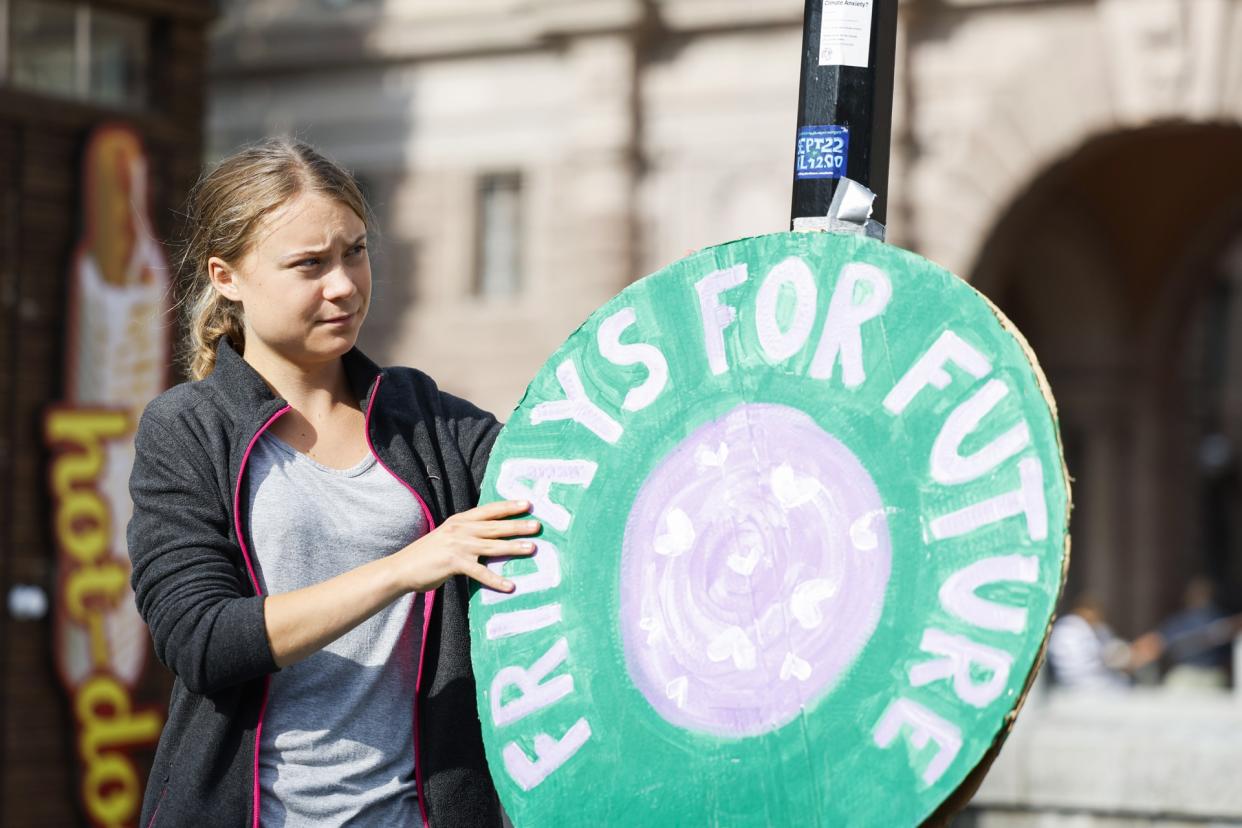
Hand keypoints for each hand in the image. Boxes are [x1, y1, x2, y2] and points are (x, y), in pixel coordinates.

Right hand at [395, 499, 539, 593]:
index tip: (527, 503)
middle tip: (538, 525)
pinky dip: (496, 580)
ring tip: (532, 548)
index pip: (488, 510)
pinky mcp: (454, 564)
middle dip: (517, 525)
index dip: (508, 506)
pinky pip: (480, 573)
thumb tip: (489, 536)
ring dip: (513, 547)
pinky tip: (510, 586)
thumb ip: (466, 533)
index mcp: (459, 520)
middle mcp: (460, 529)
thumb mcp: (447, 536)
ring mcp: (457, 546)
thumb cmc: (427, 554)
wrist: (402, 568)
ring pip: (492, 545)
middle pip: (494, 526)